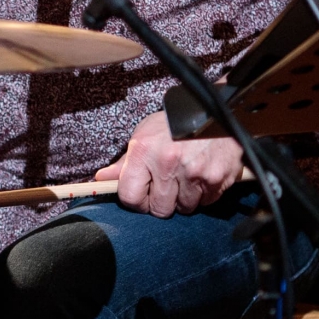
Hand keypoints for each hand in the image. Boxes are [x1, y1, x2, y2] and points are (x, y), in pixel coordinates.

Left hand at [94, 110, 243, 217]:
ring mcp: (194, 172)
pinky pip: (207, 202)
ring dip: (185, 198)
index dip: (136, 201)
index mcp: (144, 151)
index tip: (142, 196)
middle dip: (162, 202)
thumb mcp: (146, 134)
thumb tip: (101, 179)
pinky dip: (205, 193)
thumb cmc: (177, 122)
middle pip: (159, 209)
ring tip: (187, 176)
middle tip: (168, 186)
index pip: (130, 196)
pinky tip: (203, 174)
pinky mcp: (217, 177)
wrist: (217, 109)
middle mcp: (168, 163)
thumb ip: (125, 162)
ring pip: (185, 208)